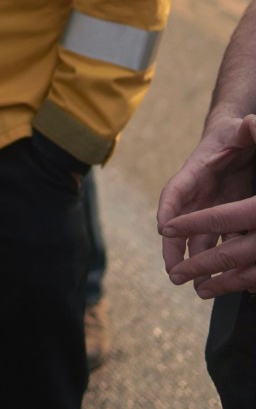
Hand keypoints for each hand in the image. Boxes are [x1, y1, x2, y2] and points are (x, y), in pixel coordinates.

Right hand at [160, 114, 255, 297]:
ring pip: (198, 237)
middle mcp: (198, 193)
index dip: (169, 209)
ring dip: (194, 260)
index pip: (176, 190)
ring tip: (192, 284)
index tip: (162, 229)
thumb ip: (247, 128)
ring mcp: (211, 206)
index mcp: (196, 170)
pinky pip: (221, 239)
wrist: (239, 139)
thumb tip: (252, 124)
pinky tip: (223, 278)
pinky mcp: (227, 216)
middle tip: (172, 270)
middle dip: (174, 247)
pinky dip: (219, 259)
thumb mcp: (243, 129)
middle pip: (180, 222)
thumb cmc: (237, 133)